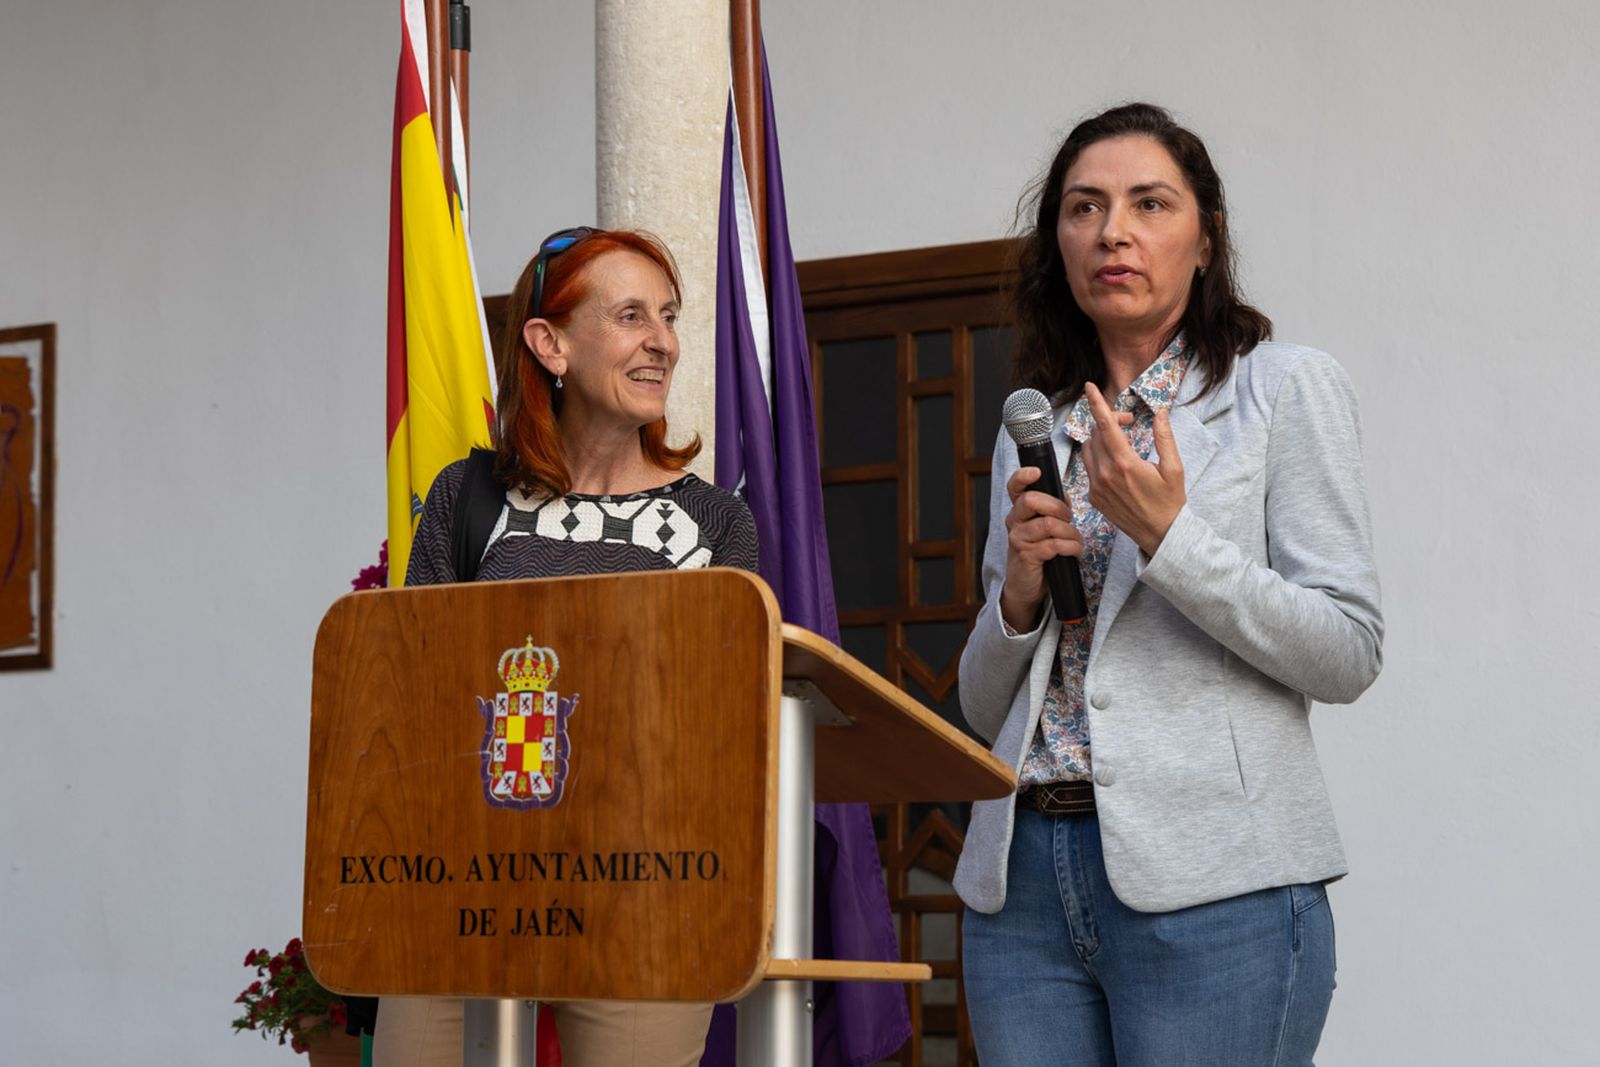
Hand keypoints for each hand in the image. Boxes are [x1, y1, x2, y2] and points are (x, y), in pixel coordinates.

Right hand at [999, 465, 1084, 631]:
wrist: (1026, 587)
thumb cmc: (1039, 554)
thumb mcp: (1044, 529)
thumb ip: (1052, 510)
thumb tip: (1065, 496)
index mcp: (1019, 512)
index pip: (1014, 487)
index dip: (1023, 476)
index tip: (1036, 472)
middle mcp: (1014, 522)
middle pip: (1031, 500)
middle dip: (1058, 507)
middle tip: (1069, 518)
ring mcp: (1018, 539)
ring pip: (1048, 524)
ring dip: (1070, 532)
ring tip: (1076, 541)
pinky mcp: (1026, 556)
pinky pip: (1054, 545)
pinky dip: (1071, 547)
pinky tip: (1074, 552)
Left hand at [1081, 382, 1184, 555]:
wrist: (1160, 534)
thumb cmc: (1170, 501)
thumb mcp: (1174, 468)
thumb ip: (1164, 438)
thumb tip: (1160, 413)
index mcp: (1125, 464)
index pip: (1105, 425)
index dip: (1096, 403)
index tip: (1089, 387)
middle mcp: (1105, 474)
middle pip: (1096, 433)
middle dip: (1109, 421)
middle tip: (1128, 421)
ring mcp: (1096, 487)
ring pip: (1088, 449)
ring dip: (1100, 438)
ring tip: (1121, 442)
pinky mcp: (1093, 497)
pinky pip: (1088, 468)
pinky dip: (1098, 458)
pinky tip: (1115, 463)